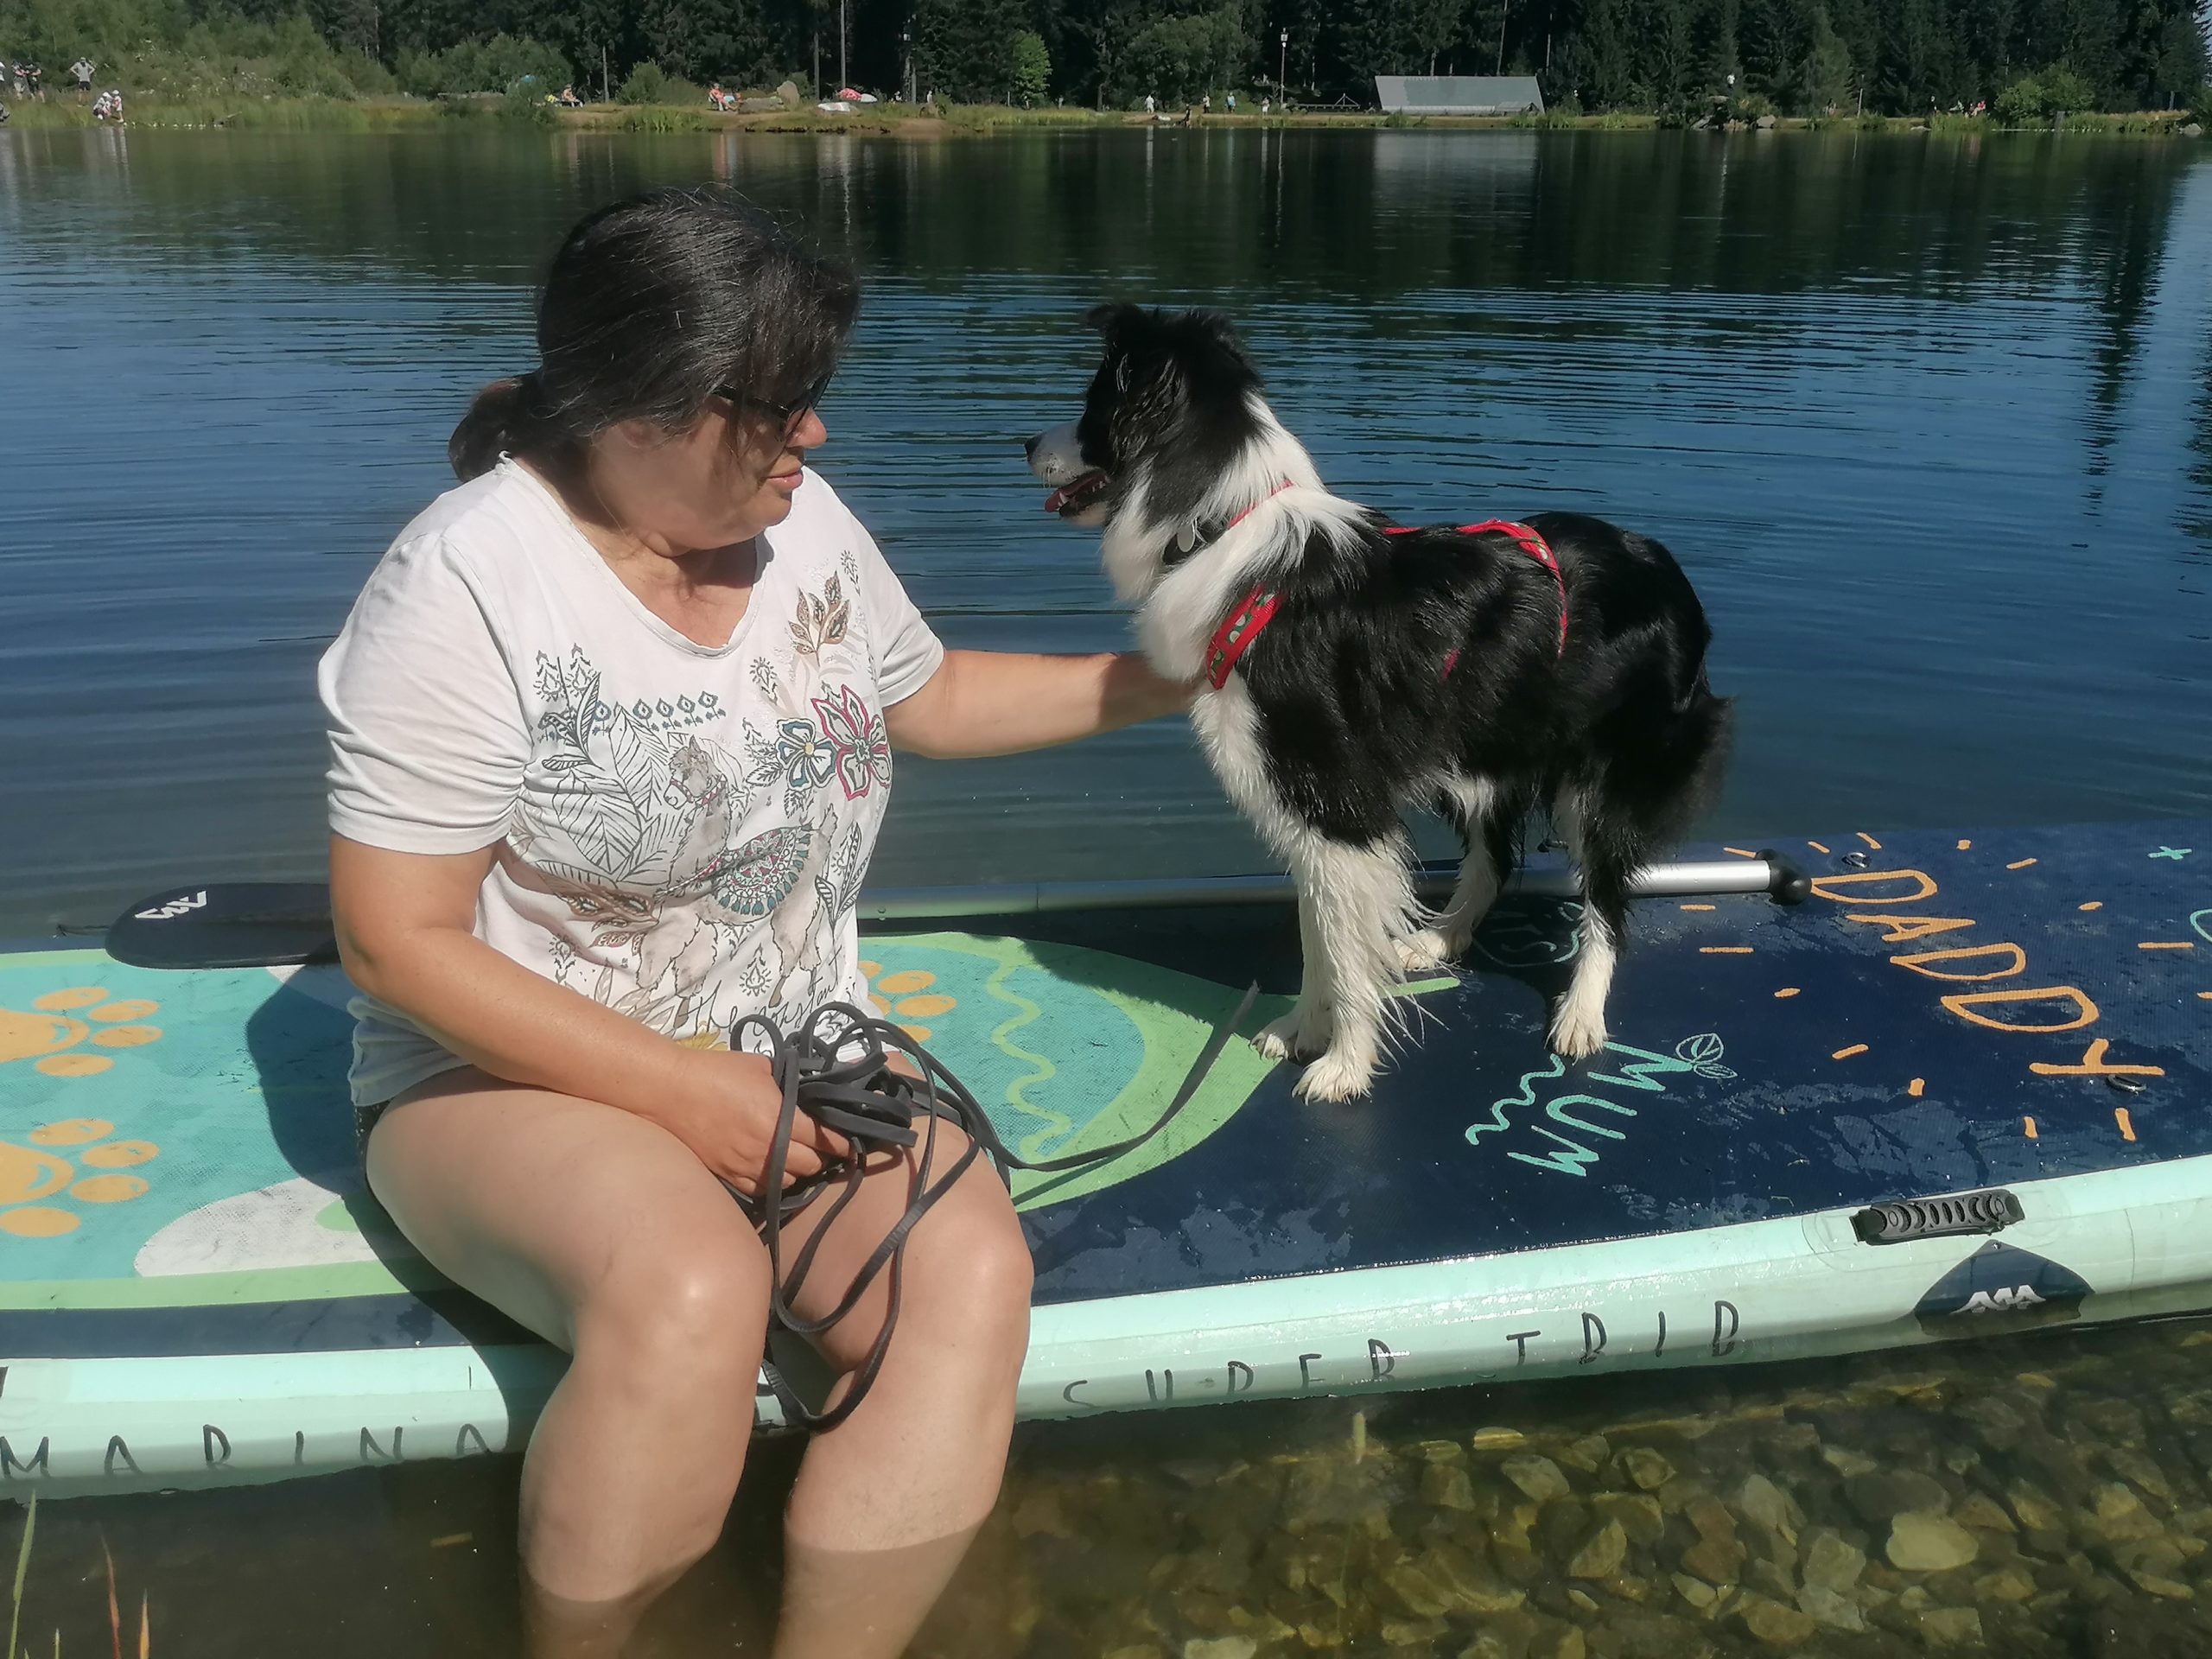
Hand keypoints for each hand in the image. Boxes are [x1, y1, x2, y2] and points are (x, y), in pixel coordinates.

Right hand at [655, 1046, 845, 1196]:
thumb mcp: (763, 1067)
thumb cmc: (718, 1072)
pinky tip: (774, 1169)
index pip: (826, 1139)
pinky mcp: (728, 1176)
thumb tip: (819, 1084)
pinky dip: (774, 1182)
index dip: (843, 1142)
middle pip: (812, 1166)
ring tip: (799, 1158)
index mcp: (781, 1117)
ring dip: (799, 1171)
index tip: (851, 1141)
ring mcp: (747, 1166)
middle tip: (825, 1147)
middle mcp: (768, 1148)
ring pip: (789, 1182)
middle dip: (823, 1157)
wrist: (671, 1091)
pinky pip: (762, 1190)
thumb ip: (793, 1080)